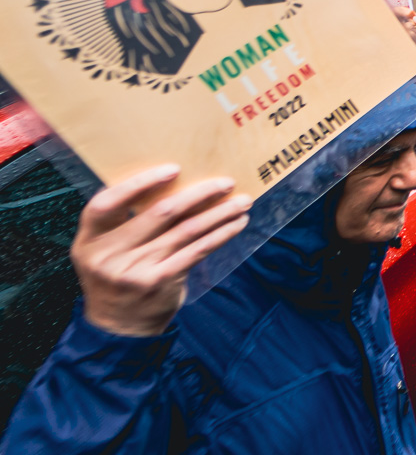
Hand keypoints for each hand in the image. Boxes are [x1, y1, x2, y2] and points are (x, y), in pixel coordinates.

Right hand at [74, 166, 251, 337]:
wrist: (119, 328)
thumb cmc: (118, 277)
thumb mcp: (106, 252)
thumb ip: (125, 224)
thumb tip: (176, 184)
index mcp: (90, 240)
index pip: (106, 203)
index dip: (138, 183)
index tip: (174, 170)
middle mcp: (108, 255)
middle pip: (159, 213)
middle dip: (199, 194)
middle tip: (226, 182)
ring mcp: (135, 270)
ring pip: (186, 230)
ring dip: (219, 213)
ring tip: (242, 201)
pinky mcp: (160, 281)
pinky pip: (198, 250)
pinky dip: (221, 234)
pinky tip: (237, 224)